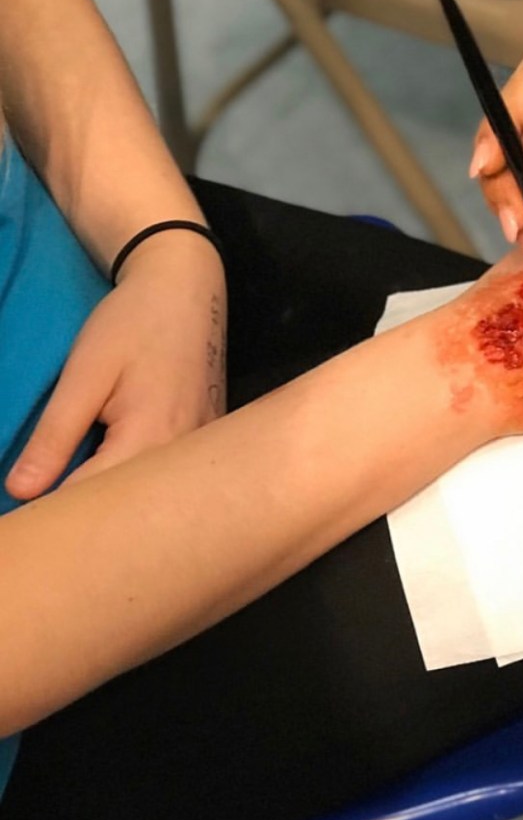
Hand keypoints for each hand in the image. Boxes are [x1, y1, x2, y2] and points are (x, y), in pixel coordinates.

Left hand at [4, 233, 226, 499]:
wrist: (188, 293)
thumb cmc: (132, 325)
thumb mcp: (84, 374)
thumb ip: (55, 436)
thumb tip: (20, 492)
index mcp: (149, 439)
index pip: (94, 500)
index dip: (54, 516)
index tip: (27, 527)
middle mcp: (183, 455)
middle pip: (129, 506)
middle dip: (89, 516)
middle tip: (47, 517)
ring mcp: (199, 450)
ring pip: (151, 494)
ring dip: (118, 504)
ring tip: (81, 505)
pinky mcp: (204, 442)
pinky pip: (168, 478)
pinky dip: (142, 486)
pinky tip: (122, 484)